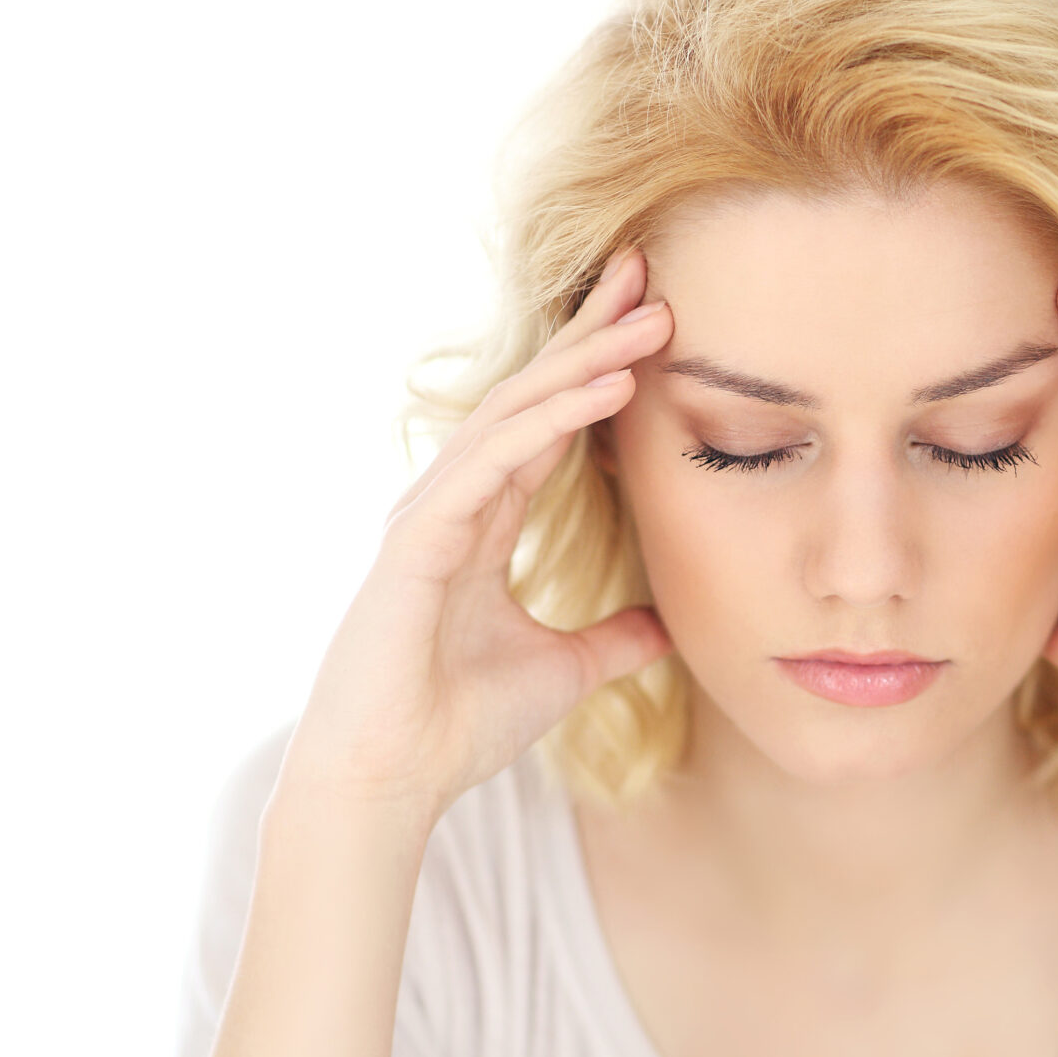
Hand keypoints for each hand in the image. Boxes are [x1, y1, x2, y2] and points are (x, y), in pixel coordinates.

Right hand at [272, 246, 674, 829]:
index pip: (548, 423)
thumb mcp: (562, 673)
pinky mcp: (420, 540)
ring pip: (514, 413)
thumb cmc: (454, 728)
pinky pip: (495, 461)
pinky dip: (551, 420)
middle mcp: (454, 503)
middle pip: (531, 395)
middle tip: (648, 273)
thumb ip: (611, 642)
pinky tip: (606, 387)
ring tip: (648, 316)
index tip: (652, 317)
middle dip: (590, 332)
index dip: (596, 366)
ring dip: (583, 360)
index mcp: (483, 521)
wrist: (390, 783)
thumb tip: (667, 626)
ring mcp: (432, 514)